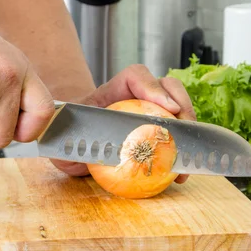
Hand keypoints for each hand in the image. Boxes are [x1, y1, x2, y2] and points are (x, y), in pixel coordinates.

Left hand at [51, 64, 195, 181]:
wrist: (72, 146)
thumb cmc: (67, 136)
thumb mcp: (61, 137)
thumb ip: (64, 140)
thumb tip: (76, 150)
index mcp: (111, 93)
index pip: (134, 76)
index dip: (152, 86)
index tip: (167, 108)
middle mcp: (134, 99)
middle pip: (167, 88)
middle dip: (183, 106)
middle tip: (186, 131)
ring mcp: (148, 114)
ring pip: (178, 111)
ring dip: (189, 133)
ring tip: (186, 161)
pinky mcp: (155, 133)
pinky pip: (176, 136)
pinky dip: (183, 153)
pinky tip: (180, 174)